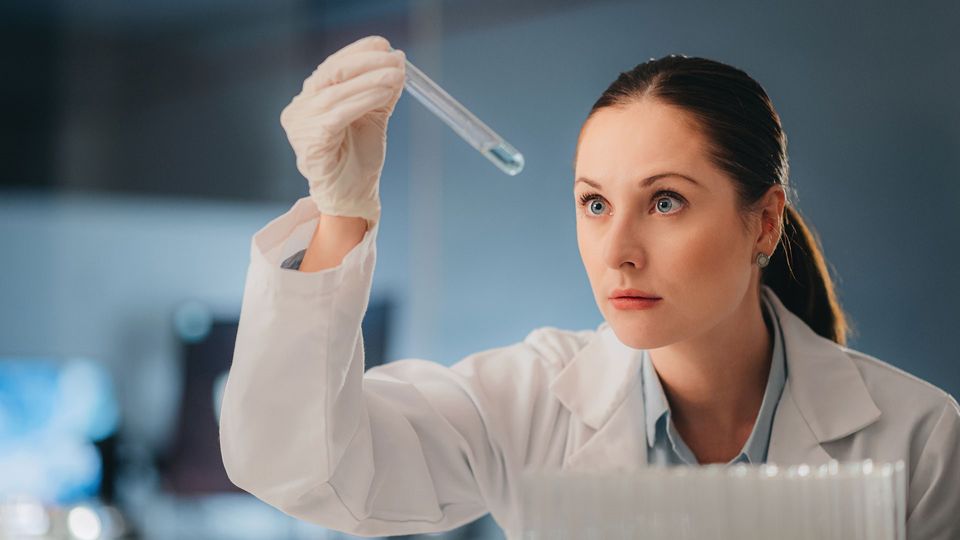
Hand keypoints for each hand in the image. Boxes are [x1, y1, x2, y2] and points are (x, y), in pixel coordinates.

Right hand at [280, 35, 404, 229]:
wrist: (353, 197)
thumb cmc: (359, 159)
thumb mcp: (372, 117)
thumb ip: (380, 91)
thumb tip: (398, 62)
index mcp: (311, 99)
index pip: (332, 66)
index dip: (358, 52)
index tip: (385, 45)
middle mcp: (299, 109)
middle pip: (331, 74)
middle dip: (366, 63)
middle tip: (395, 59)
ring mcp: (300, 126)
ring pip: (336, 93)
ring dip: (370, 81)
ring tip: (396, 75)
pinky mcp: (309, 142)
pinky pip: (338, 114)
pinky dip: (363, 100)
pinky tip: (384, 93)